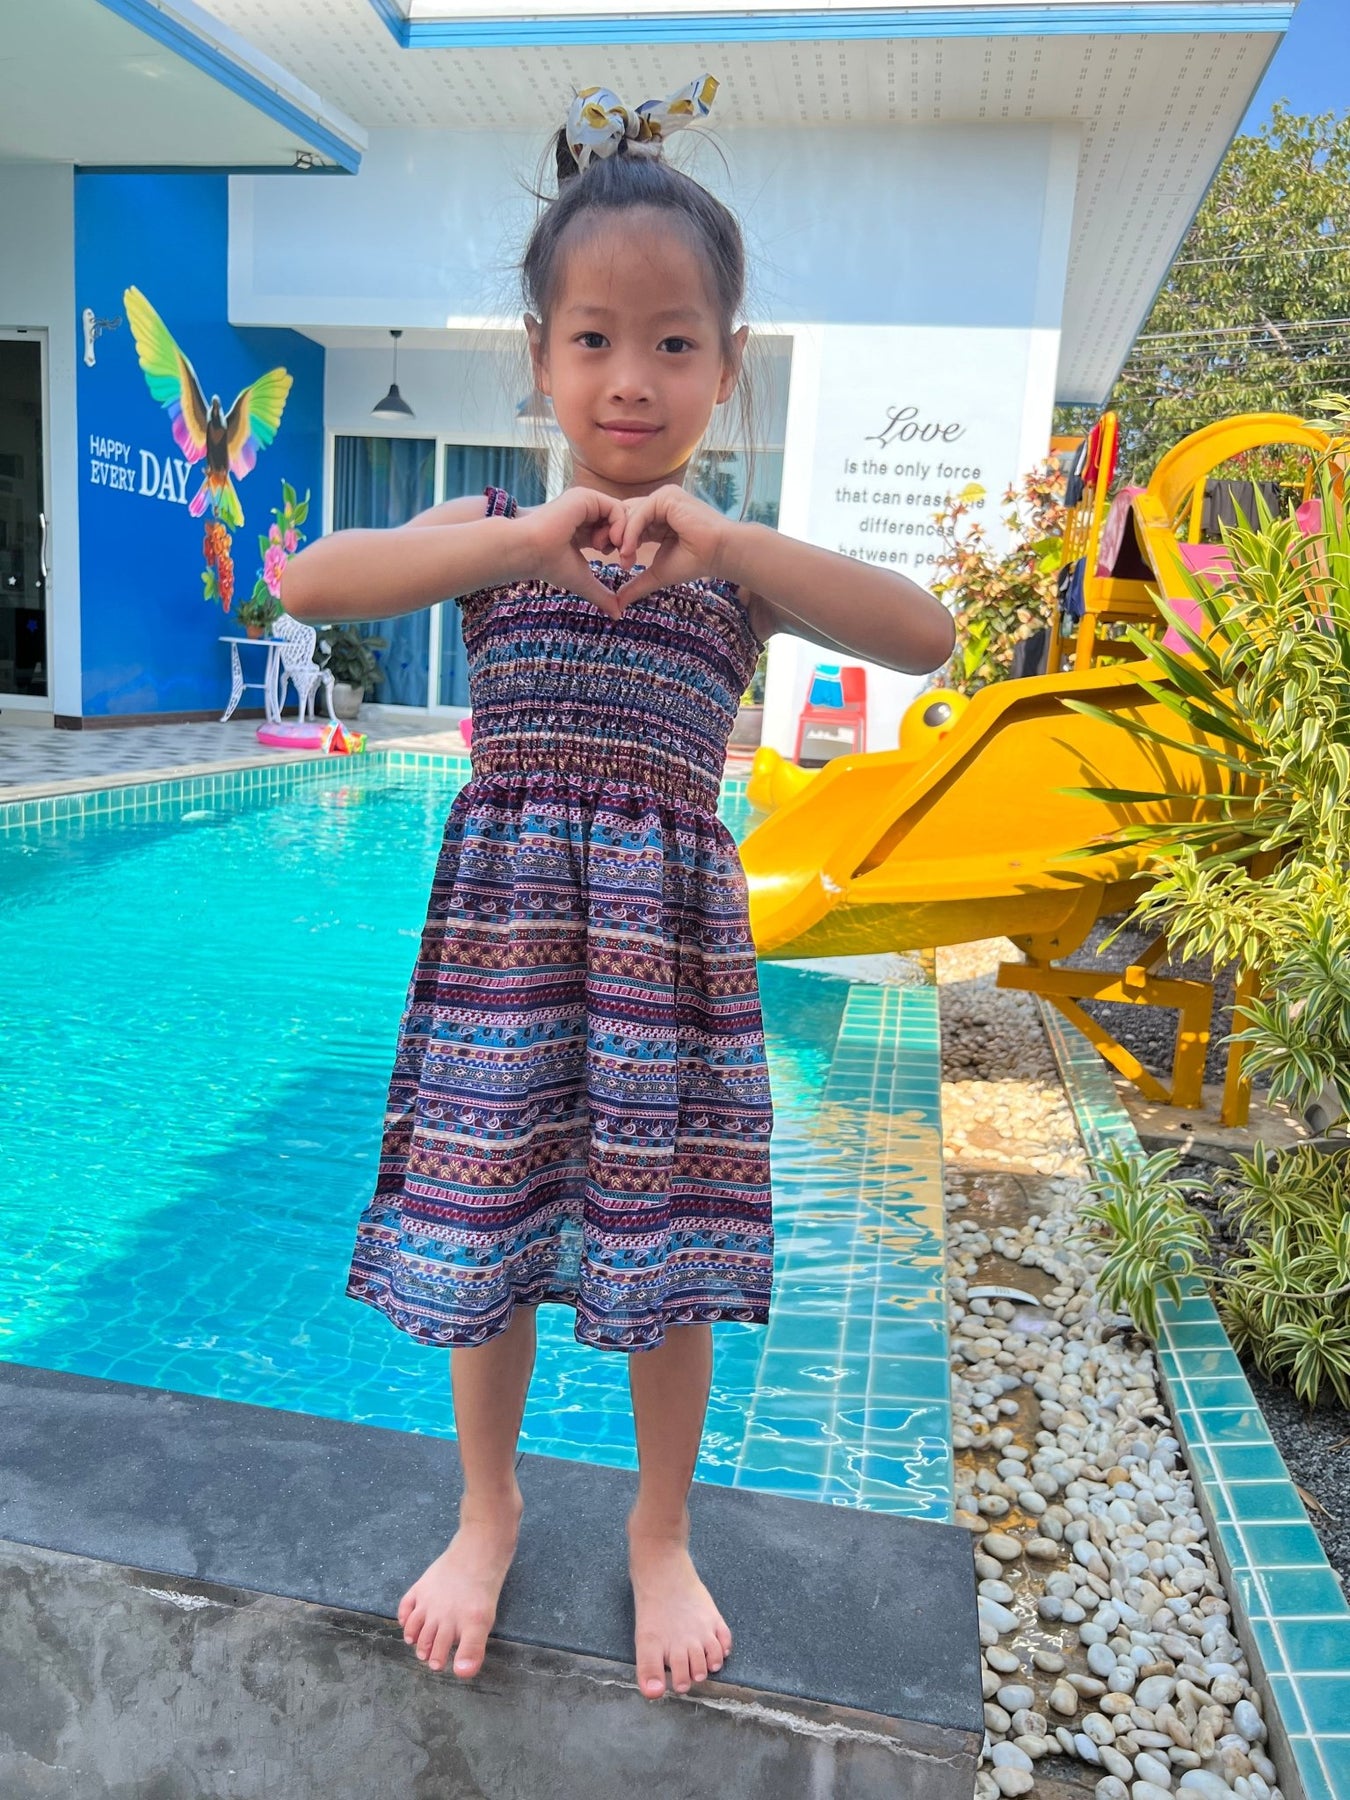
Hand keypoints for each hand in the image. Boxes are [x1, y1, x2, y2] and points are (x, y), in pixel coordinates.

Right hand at [520, 487, 629, 617]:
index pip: (613, 532)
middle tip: (624, 559)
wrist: (530, 551)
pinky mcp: (586, 497)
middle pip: (621, 522)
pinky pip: (617, 507)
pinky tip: (612, 541)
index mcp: (582, 528)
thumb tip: (617, 616)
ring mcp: (585, 502)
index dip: (623, 547)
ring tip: (613, 551)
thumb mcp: (583, 581)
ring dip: (624, 535)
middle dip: (628, 541)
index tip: (622, 564)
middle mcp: (584, 512)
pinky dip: (621, 526)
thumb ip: (601, 595)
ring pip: (622, 513)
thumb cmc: (550, 566)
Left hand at [612, 486, 730, 608]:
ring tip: (622, 558)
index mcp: (657, 517)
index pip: (627, 522)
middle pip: (624, 514)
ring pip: (630, 514)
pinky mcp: (667, 497)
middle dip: (612, 534)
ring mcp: (663, 498)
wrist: (720, 554)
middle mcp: (658, 504)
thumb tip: (618, 604)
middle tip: (604, 553)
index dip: (616, 538)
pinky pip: (641, 514)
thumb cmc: (695, 562)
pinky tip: (628, 550)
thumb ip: (637, 584)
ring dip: (621, 537)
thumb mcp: (657, 574)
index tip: (611, 558)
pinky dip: (631, 532)